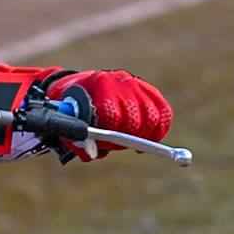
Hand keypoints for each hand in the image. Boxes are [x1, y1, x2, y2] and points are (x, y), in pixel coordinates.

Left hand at [44, 69, 171, 160]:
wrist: (81, 88)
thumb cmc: (75, 109)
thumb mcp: (69, 121)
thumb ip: (76, 138)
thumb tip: (92, 153)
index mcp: (99, 83)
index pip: (113, 114)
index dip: (110, 135)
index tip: (104, 143)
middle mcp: (121, 80)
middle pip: (135, 119)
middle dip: (126, 138)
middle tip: (115, 144)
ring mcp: (137, 83)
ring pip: (152, 118)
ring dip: (142, 136)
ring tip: (127, 140)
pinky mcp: (149, 90)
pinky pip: (164, 112)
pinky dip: (159, 130)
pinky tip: (148, 138)